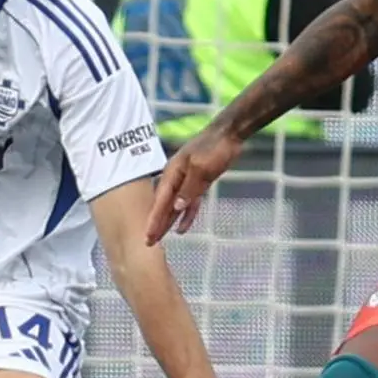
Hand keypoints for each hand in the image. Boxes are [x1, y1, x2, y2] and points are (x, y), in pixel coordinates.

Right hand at [146, 129, 243, 243]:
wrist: (229, 134)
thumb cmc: (214, 147)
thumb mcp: (201, 168)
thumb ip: (189, 188)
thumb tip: (177, 207)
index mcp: (172, 173)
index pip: (161, 201)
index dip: (154, 220)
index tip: (148, 236)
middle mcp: (176, 178)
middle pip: (165, 206)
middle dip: (157, 224)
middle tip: (149, 243)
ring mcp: (187, 180)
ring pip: (176, 206)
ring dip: (169, 222)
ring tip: (161, 239)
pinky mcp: (199, 182)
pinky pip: (190, 203)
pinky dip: (186, 215)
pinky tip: (182, 228)